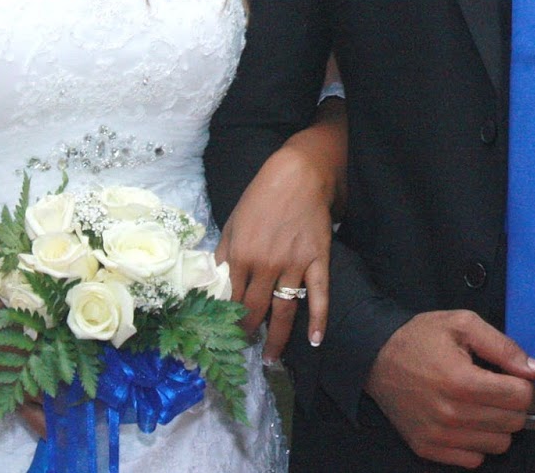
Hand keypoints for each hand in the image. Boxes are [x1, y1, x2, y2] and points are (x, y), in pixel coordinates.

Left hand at [216, 140, 333, 359]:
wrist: (298, 175)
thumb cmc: (260, 196)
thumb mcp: (233, 223)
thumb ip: (224, 254)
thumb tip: (214, 282)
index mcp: (240, 255)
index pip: (231, 298)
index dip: (227, 319)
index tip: (225, 334)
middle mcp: (266, 264)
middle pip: (255, 310)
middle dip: (248, 333)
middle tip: (246, 349)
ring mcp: (294, 264)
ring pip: (284, 310)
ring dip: (277, 338)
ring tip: (271, 359)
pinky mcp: (317, 260)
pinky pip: (319, 295)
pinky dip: (318, 319)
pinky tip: (316, 341)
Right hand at [366, 310, 534, 468]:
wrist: (375, 357)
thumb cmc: (418, 338)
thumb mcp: (462, 324)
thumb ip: (503, 346)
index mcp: (461, 380)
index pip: (521, 397)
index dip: (522, 382)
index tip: (510, 375)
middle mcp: (450, 414)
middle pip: (514, 423)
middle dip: (512, 403)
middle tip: (495, 387)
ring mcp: (438, 435)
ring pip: (499, 444)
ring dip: (497, 424)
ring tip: (479, 403)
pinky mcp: (428, 448)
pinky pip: (474, 460)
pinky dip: (476, 441)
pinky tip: (465, 420)